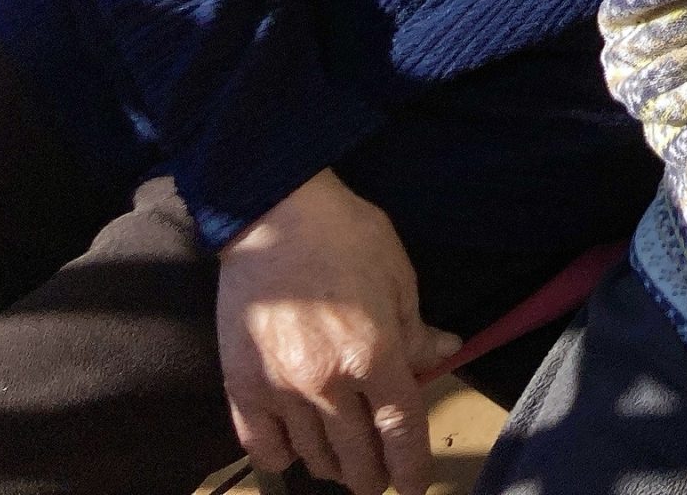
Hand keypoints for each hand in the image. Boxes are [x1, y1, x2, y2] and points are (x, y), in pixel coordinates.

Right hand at [215, 169, 460, 494]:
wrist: (272, 217)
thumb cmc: (345, 237)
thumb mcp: (398, 277)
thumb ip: (417, 330)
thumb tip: (446, 354)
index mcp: (374, 354)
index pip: (400, 431)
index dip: (410, 466)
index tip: (414, 485)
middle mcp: (327, 384)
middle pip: (356, 457)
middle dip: (373, 476)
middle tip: (380, 477)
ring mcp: (280, 390)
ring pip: (312, 458)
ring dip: (333, 467)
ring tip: (344, 461)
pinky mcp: (241, 387)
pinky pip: (262, 447)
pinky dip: (283, 457)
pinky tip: (297, 448)